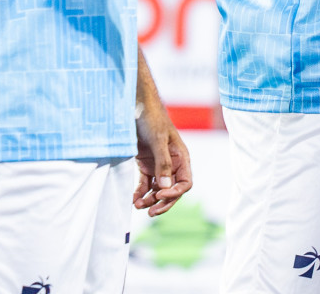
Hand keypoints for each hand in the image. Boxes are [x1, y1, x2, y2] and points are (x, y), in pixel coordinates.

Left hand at [134, 98, 191, 216]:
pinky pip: (145, 184)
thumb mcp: (158, 140)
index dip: (175, 193)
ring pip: (158, 189)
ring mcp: (158, 165)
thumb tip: (166, 188)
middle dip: (162, 202)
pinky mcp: (145, 164)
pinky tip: (134, 199)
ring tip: (138, 205)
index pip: (185, 183)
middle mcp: (172, 163)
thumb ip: (162, 164)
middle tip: (151, 213)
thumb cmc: (152, 119)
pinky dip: (140, 193)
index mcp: (181, 157)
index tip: (160, 196)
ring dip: (150, 200)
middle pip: (172, 190)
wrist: (135, 106)